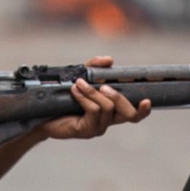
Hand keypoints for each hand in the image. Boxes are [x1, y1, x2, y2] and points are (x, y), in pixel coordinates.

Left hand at [37, 56, 151, 141]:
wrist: (42, 113)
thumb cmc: (63, 97)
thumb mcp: (80, 77)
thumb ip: (94, 68)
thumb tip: (109, 60)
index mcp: (112, 110)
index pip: (134, 114)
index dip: (143, 110)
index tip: (147, 100)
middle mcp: (107, 121)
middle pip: (127, 113)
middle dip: (118, 96)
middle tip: (104, 86)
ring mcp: (97, 127)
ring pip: (107, 108)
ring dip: (93, 92)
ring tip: (78, 84)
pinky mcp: (85, 130)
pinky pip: (92, 111)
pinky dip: (85, 98)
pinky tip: (74, 91)